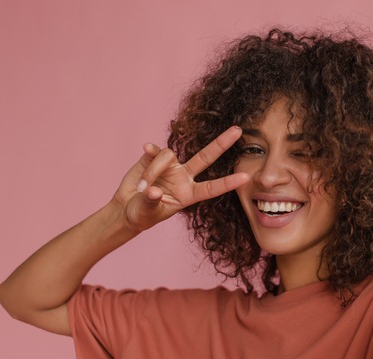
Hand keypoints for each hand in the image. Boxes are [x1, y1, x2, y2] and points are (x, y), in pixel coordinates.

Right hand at [112, 126, 248, 231]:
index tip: (245, 177)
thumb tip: (153, 190)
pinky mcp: (153, 157)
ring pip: (169, 156)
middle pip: (206, 157)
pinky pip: (155, 150)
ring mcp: (170, 165)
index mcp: (189, 194)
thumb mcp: (149, 212)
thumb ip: (152, 202)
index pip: (212, 188)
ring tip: (142, 188)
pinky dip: (150, 152)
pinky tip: (145, 150)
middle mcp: (184, 177)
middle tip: (239, 130)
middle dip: (221, 143)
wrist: (127, 208)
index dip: (227, 183)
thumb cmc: (143, 214)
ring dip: (154, 170)